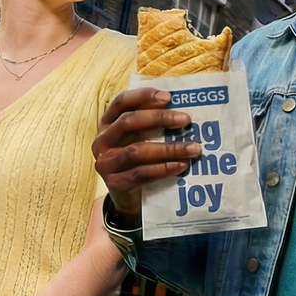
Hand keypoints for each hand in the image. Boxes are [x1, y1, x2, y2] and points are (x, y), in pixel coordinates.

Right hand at [92, 88, 202, 217]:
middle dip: (159, 118)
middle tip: (186, 119)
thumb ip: (151, 125)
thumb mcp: (140, 139)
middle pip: (128, 122)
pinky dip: (164, 169)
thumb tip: (181, 111)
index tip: (168, 97)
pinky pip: (142, 173)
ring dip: (169, 148)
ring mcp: (106, 163)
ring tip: (193, 148)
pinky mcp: (115, 183)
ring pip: (137, 150)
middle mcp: (102, 141)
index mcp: (107, 124)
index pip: (121, 102)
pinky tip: (182, 165)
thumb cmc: (137, 162)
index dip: (143, 96)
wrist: (128, 199)